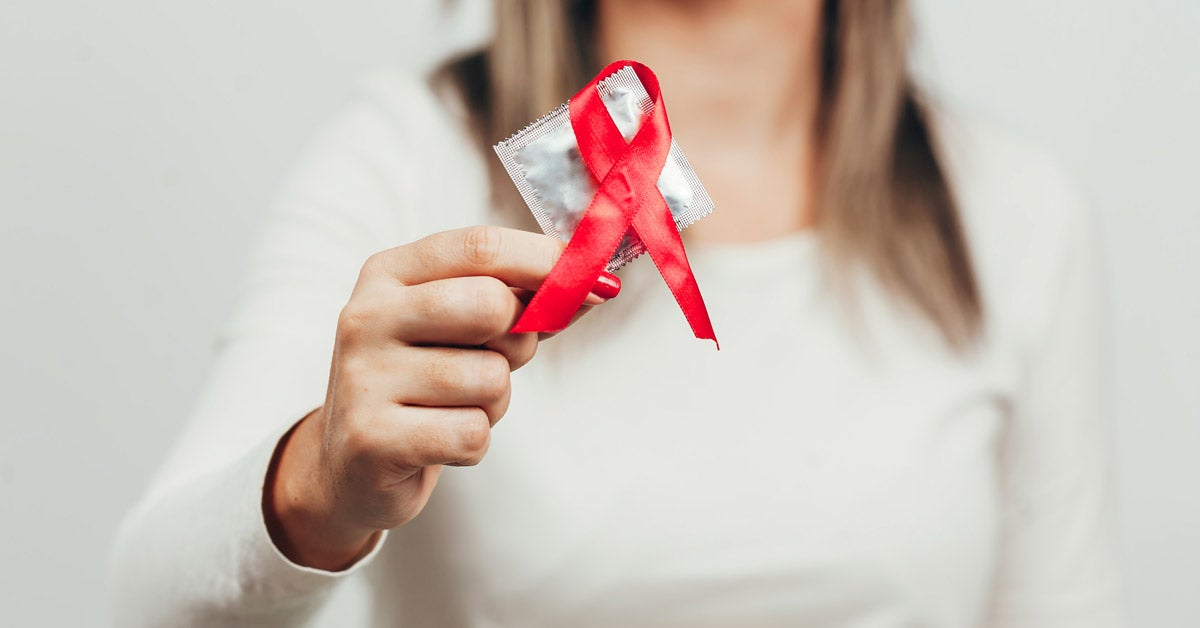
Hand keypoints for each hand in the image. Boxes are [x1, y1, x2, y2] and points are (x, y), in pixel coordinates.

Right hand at [263, 226, 619, 569]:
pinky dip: (474, 442)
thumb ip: (524, 299)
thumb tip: (599, 285)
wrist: (352, 464)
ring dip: (494, 402)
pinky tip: (440, 439)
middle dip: (519, 339)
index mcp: (390, 273)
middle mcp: (367, 315)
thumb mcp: (463, 326)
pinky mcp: (372, 438)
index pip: (479, 247)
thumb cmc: (424, 381)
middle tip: (496, 360)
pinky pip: (472, 434)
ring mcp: (364, 376)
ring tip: (456, 406)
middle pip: (489, 304)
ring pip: (490, 378)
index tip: (595, 282)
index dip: (546, 262)